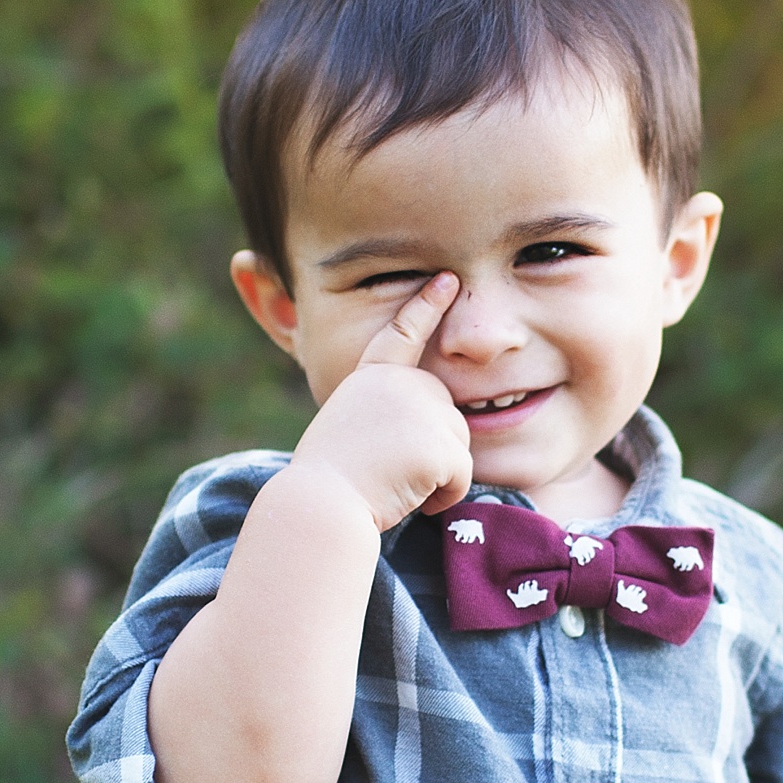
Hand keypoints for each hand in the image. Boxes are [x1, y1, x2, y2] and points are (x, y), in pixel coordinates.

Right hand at [289, 274, 474, 530]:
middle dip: (428, 449)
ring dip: (433, 477)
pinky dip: (441, 497)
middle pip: (445, 415)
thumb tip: (424, 425)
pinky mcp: (441, 444)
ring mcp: (423, 409)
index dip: (427, 305)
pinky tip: (407, 496)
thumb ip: (383, 413)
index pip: (402, 334)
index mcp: (371, 377)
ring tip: (391, 481)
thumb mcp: (348, 427)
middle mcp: (400, 383)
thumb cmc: (328, 478)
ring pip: (456, 448)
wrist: (321, 503)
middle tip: (385, 468)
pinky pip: (461, 478)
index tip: (447, 279)